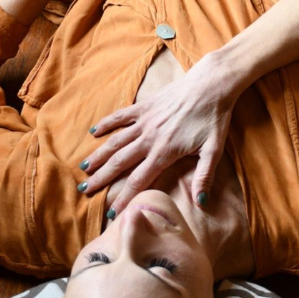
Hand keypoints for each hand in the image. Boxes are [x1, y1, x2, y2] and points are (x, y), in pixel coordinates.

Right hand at [78, 53, 236, 211]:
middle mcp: (149, 137)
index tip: (111, 213)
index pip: (139, 180)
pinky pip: (120, 116)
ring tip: (84, 168)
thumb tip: (201, 203)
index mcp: (165, 152)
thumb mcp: (214, 150)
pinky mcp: (144, 106)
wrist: (211, 84)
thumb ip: (205, 177)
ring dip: (98, 155)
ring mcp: (144, 120)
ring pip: (116, 141)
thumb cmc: (214, 117)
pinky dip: (106, 124)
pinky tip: (93, 132)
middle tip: (84, 190)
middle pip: (119, 162)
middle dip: (101, 178)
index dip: (124, 198)